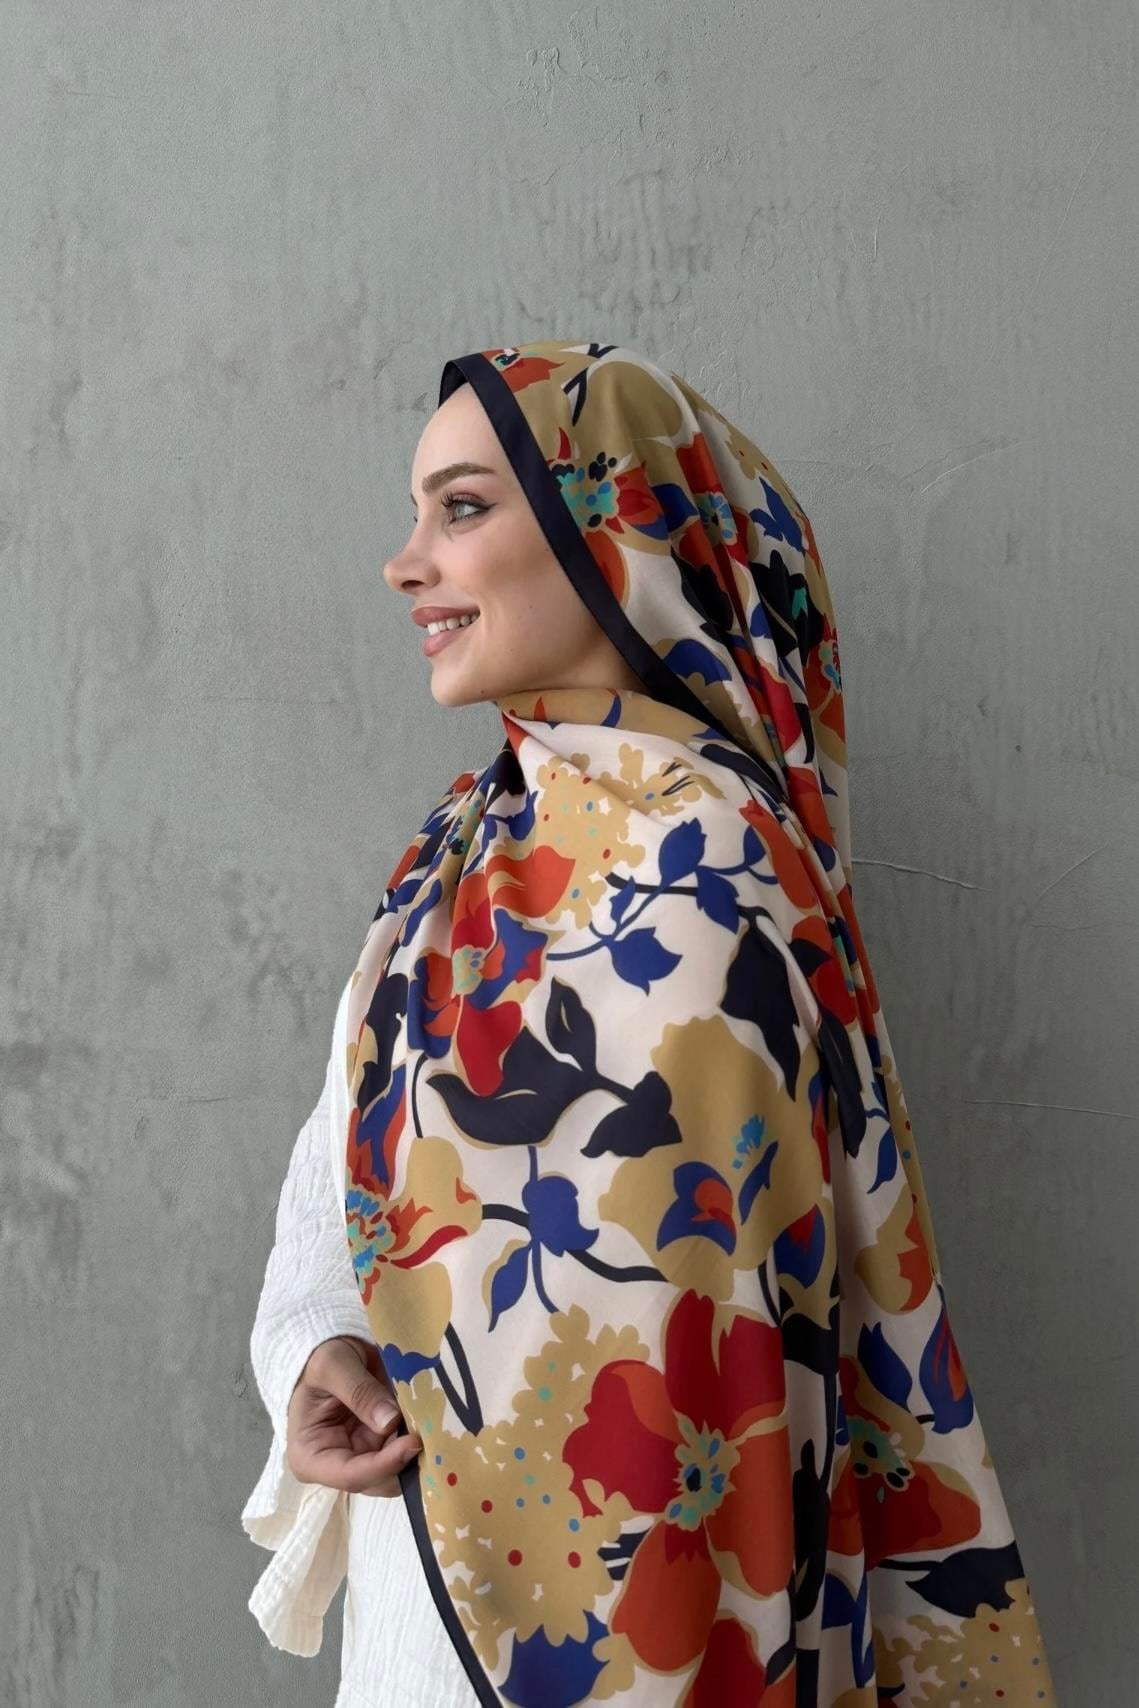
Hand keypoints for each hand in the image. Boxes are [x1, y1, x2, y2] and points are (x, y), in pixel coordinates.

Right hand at [285, 1334, 421, 1496]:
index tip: (413, 1443)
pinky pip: (407, 1450)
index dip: (384, 1465)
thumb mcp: (331, 1365)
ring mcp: (364, 1457)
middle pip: (379, 1480)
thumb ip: (358, 1391)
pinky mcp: (384, 1445)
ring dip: (419, 1452)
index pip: (350, 1476)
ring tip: (437, 1425)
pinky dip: (422, 1438)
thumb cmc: (319, 1359)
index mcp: (311, 1457)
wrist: (332, 1348)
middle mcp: (338, 1466)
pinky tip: (436, 1421)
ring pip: (398, 1471)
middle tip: (433, 1434)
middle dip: (406, 1462)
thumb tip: (390, 1421)